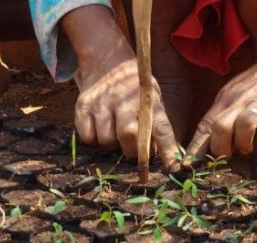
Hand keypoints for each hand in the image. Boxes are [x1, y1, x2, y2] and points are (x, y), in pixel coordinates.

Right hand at [63, 5, 180, 170]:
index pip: (161, 128)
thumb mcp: (153, 98)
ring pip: (106, 140)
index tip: (173, 167)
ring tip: (114, 132)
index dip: (168, 150)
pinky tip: (99, 128)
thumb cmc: (135, 88)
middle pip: (128, 135)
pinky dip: (94, 139)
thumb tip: (171, 156)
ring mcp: (101, 103)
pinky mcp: (82, 107)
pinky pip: (87, 137)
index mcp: (147, 100)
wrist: (106, 61)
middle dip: (133, 150)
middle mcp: (123, 101)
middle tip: (133, 147)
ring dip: (112, 144)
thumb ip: (158, 124)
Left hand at [185, 52, 256, 160]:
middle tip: (230, 155)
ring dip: (244, 144)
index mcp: (226, 98)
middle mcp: (240, 100)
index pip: (205, 125)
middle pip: (219, 127)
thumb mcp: (236, 93)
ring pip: (243, 127)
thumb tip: (211, 142)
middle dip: (221, 148)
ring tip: (249, 148)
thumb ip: (224, 114)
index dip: (195, 148)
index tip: (187, 165)